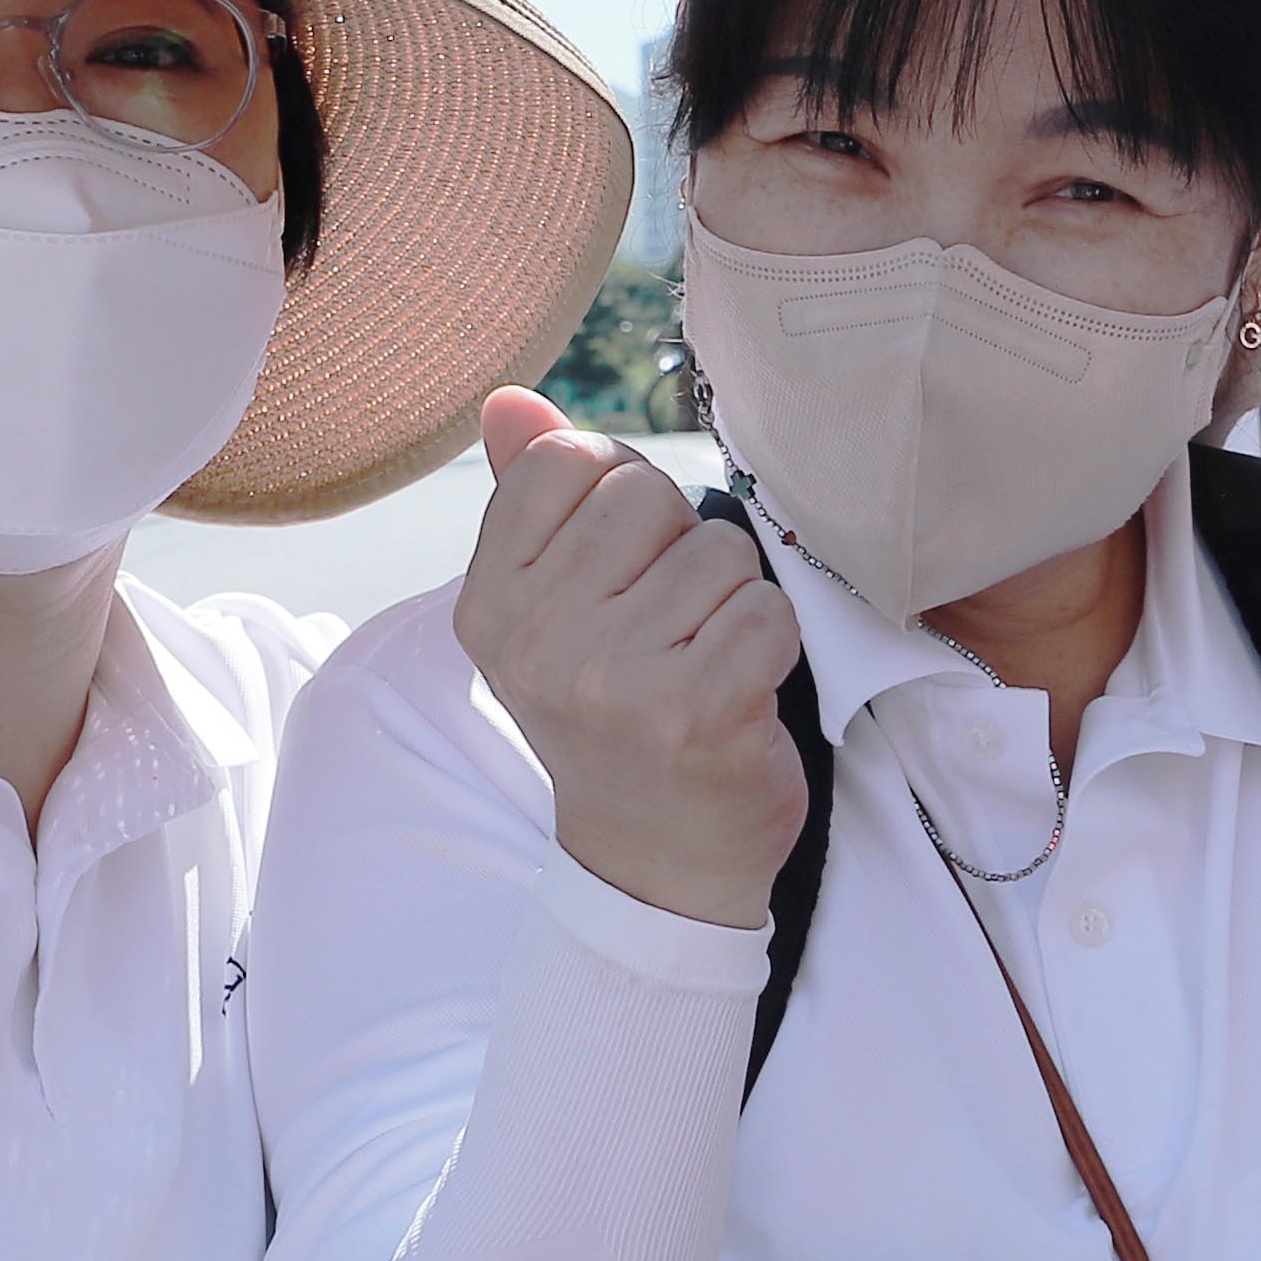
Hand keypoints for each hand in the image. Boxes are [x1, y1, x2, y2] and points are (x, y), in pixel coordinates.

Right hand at [461, 391, 807, 924]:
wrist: (656, 861)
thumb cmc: (616, 714)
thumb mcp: (551, 611)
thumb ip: (532, 498)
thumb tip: (509, 400)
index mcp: (488, 602)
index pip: (568, 461)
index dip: (620, 494)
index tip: (623, 568)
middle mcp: (537, 640)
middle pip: (648, 495)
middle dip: (681, 546)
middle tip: (671, 626)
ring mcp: (613, 681)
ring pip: (720, 551)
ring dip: (732, 598)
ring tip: (703, 660)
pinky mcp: (695, 713)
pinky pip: (767, 609)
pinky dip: (773, 640)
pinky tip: (741, 689)